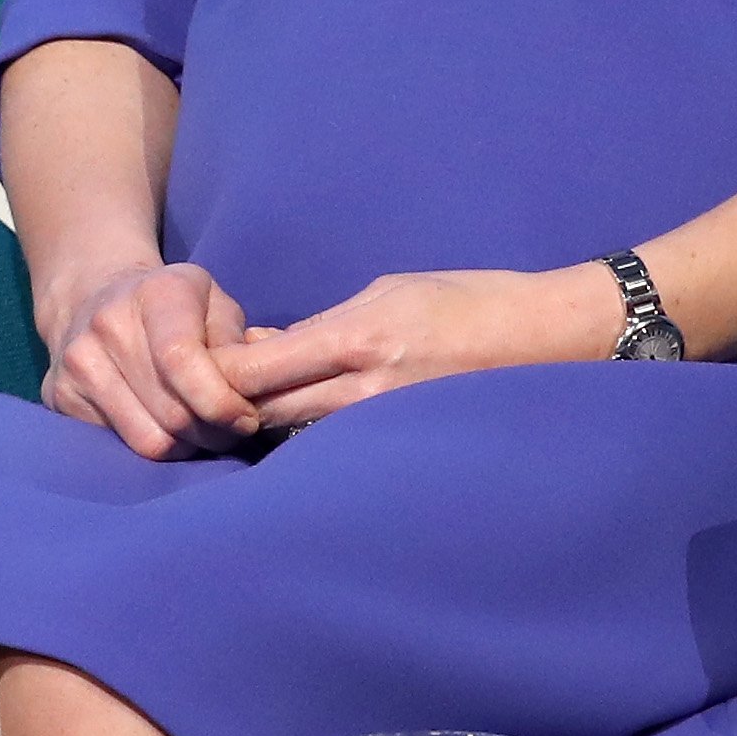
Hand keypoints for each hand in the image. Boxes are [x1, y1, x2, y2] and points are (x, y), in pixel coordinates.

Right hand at [37, 261, 263, 458]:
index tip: (246, 419)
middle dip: (215, 434)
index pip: (182, 361)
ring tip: (198, 431)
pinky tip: (161, 425)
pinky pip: (120, 448)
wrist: (91, 295)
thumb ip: (239, 344)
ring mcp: (77, 362)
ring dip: (186, 448)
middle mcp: (107, 324)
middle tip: (230, 431)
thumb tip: (258, 394)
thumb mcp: (214, 303)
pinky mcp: (58, 396)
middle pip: (173, 414)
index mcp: (156, 293)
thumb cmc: (172, 306)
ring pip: (149, 441)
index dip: (221, 403)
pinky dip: (153, 447)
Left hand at [220, 265, 620, 430]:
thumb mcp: (389, 292)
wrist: (548, 338)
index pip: (259, 369)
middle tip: (195, 400)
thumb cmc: (469, 300)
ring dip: (264, 425)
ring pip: (298, 434)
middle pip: (267, 410)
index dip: (214, 372)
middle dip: (226, 406)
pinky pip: (339, 442)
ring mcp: (387, 421)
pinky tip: (299, 426)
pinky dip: (309, 435)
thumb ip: (326, 325)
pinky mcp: (405, 438)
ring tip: (238, 416)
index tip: (188, 366)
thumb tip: (272, 346)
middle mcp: (366, 387)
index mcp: (357, 339)